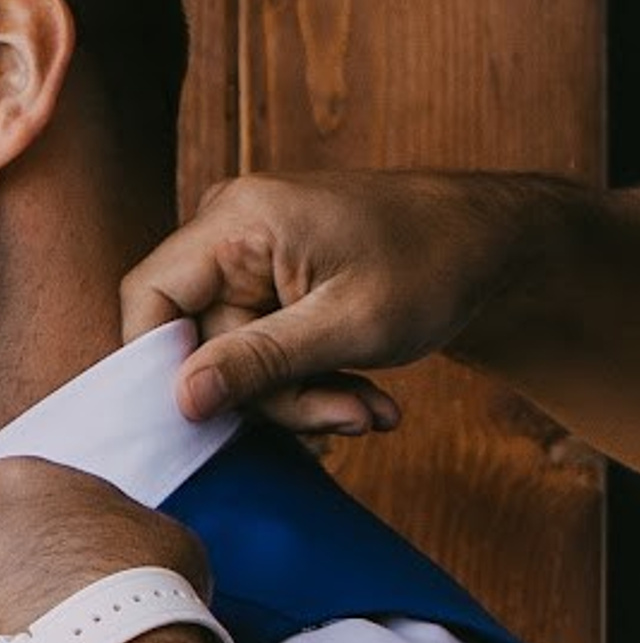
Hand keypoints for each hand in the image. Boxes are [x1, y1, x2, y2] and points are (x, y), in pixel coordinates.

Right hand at [122, 169, 552, 435]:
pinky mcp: (274, 282)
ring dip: (300, 397)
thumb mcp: (347, 325)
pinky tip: (364, 396)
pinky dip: (309, 380)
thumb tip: (180, 402)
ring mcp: (252, 256)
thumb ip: (257, 362)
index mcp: (237, 221)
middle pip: (200, 340)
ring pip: (235, 355)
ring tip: (368, 411)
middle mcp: (232, 230)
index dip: (158, 366)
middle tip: (342, 421)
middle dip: (269, 395)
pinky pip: (263, 347)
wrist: (492, 239)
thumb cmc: (433, 263)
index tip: (204, 421)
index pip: (149, 296)